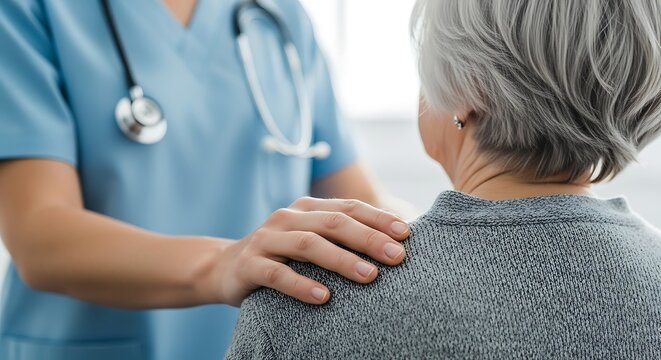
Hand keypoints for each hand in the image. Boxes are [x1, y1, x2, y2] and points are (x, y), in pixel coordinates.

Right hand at [217, 197, 409, 305]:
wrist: (223, 266)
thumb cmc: (281, 256)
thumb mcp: (309, 239)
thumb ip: (340, 236)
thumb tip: (393, 244)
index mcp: (307, 207)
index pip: (348, 208)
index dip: (378, 218)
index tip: (407, 234)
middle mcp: (287, 217)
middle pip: (333, 223)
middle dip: (368, 238)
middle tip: (398, 257)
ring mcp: (266, 239)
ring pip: (308, 245)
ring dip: (341, 260)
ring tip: (370, 276)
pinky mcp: (249, 265)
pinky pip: (277, 274)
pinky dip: (301, 285)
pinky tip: (323, 298)